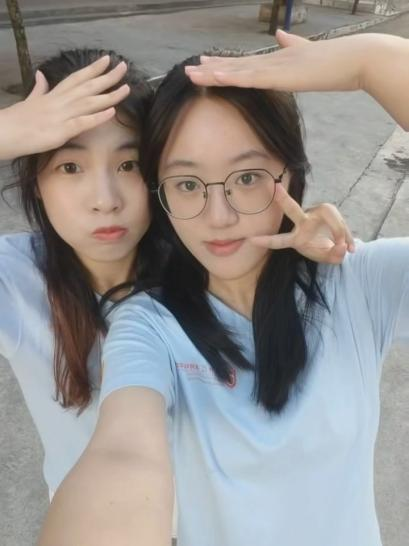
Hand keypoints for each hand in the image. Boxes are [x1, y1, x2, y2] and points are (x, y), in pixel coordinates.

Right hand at [0, 55, 129, 160]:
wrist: (3, 132)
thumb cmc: (17, 120)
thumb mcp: (30, 101)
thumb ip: (39, 89)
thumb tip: (41, 75)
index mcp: (53, 95)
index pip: (76, 78)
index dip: (92, 69)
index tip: (107, 59)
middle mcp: (60, 102)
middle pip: (87, 87)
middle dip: (107, 77)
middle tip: (124, 68)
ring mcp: (61, 116)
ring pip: (89, 103)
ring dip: (109, 96)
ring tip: (125, 89)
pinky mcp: (60, 131)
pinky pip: (82, 123)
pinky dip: (97, 117)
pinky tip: (111, 112)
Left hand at [185, 30, 365, 91]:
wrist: (356, 58)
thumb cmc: (337, 60)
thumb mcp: (309, 53)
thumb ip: (293, 45)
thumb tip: (281, 35)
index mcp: (278, 60)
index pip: (245, 63)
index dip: (223, 64)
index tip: (204, 63)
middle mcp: (272, 61)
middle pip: (236, 66)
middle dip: (211, 69)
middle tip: (187, 70)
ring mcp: (275, 67)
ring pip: (238, 71)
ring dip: (213, 73)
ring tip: (191, 74)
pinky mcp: (281, 76)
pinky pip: (250, 78)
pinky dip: (230, 77)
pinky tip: (213, 75)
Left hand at [249, 184, 354, 263]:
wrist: (339, 243)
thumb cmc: (326, 249)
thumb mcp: (330, 258)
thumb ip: (335, 255)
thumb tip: (342, 246)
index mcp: (296, 239)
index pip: (280, 240)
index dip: (266, 241)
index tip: (251, 240)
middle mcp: (303, 222)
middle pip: (292, 210)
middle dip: (283, 200)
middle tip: (275, 188)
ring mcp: (315, 213)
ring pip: (328, 218)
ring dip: (340, 233)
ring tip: (348, 250)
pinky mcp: (327, 209)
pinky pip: (338, 220)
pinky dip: (347, 235)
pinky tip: (352, 248)